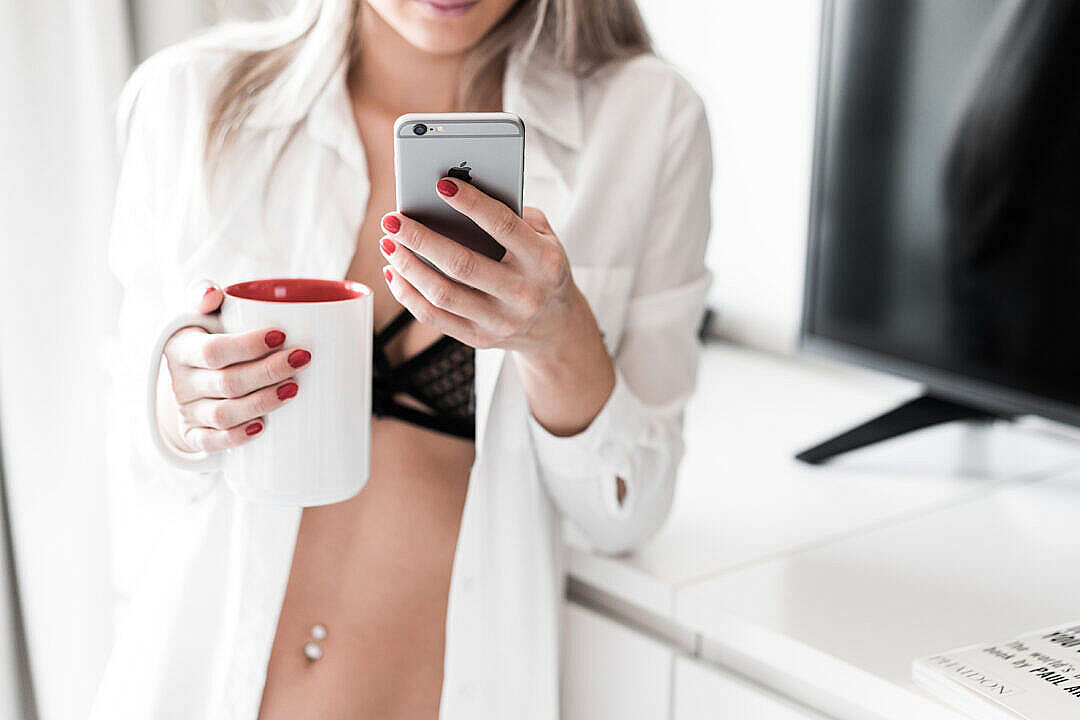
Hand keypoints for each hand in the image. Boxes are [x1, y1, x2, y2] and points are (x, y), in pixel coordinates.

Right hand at [156, 281, 311, 453]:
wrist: (193, 375)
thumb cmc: (211, 336)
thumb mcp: (203, 313)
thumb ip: (204, 294)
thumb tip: (213, 293)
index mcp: (181, 347)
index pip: (212, 350)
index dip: (247, 345)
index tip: (281, 335)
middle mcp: (181, 381)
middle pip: (226, 382)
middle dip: (267, 372)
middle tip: (302, 359)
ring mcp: (187, 411)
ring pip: (223, 414)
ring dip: (261, 402)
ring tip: (293, 389)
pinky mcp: (194, 434)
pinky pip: (210, 442)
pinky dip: (236, 437)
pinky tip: (262, 427)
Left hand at [378, 178, 614, 435]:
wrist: (556, 326)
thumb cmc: (540, 266)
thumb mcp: (544, 237)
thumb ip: (512, 214)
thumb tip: (456, 195)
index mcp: (544, 261)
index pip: (503, 226)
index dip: (471, 203)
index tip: (440, 183)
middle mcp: (524, 294)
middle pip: (462, 264)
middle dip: (421, 239)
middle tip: (392, 219)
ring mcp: (501, 321)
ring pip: (443, 294)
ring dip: (408, 266)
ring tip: (388, 243)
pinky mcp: (480, 339)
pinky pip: (435, 317)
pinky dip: (408, 294)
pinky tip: (394, 272)